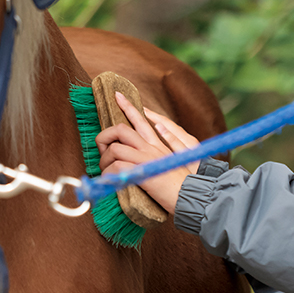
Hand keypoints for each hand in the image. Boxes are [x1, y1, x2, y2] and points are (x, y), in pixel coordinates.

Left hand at [96, 92, 199, 213]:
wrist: (192, 197)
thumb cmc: (180, 187)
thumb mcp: (170, 166)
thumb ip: (157, 158)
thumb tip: (139, 153)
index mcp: (159, 145)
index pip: (143, 120)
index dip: (128, 107)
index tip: (118, 96)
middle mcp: (152, 147)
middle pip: (122, 129)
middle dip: (105, 136)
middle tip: (101, 147)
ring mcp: (146, 158)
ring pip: (114, 148)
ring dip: (105, 161)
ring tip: (106, 171)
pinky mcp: (141, 171)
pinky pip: (116, 167)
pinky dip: (109, 174)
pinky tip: (110, 181)